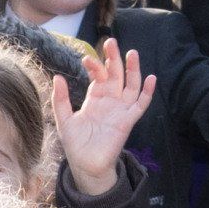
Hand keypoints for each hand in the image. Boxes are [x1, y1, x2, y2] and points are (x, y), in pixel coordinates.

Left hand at [51, 37, 158, 196]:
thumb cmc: (75, 144)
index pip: (98, 76)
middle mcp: (110, 101)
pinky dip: (147, 92)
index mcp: (95, 99)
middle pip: (115, 75)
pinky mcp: (128, 120)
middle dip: (114, 59)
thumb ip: (61, 99)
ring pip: (131, 85)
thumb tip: (57, 76)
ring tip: (132, 53)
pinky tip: (151, 78)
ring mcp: (120, 110)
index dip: (94, 66)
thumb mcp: (64, 119)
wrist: (86, 165)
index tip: (86, 59)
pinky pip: (141, 104)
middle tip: (111, 42)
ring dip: (133, 70)